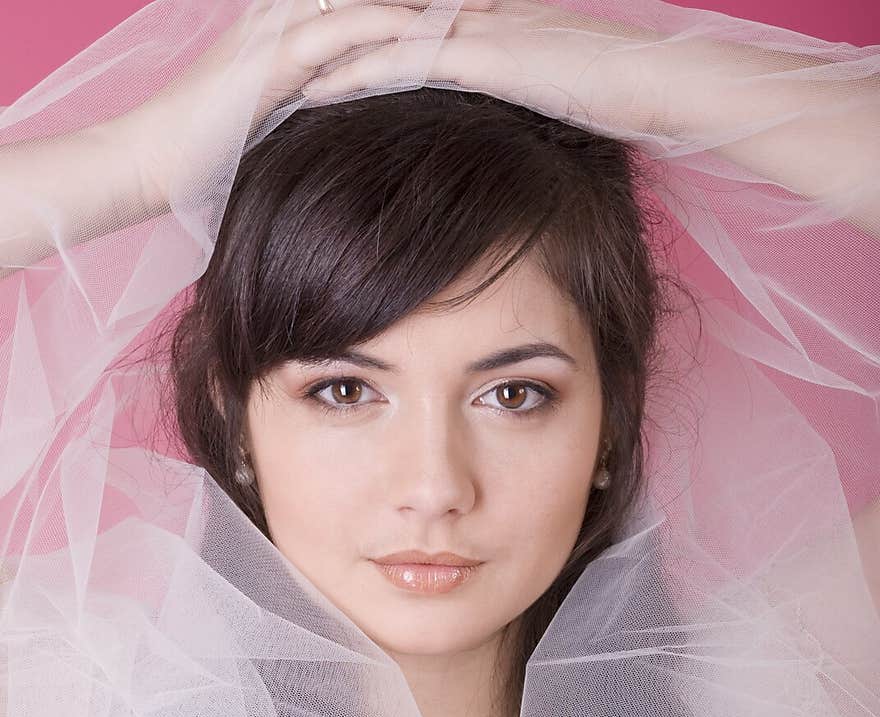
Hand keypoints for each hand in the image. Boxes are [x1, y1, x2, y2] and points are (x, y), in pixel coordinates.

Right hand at [128, 0, 579, 209]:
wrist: (148, 160)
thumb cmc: (210, 151)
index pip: (373, 1)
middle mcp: (291, 12)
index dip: (424, 2)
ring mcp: (281, 26)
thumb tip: (362, 127)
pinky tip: (430, 30)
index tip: (480, 5)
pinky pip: (343, 29)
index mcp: (295, 22)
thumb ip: (320, 105)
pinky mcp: (274, 56)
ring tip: (482, 2)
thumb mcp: (279, 119)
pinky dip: (390, 27)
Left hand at [299, 1, 663, 133]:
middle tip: (275, 48)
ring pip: (389, 29)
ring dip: (332, 49)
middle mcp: (478, 11)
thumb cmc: (624, 88)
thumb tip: (501, 109)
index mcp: (492, 16)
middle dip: (331, 28)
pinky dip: (365, 70)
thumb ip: (520, 84)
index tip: (316, 48)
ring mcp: (482, 28)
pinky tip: (325, 86)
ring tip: (278, 69)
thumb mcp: (559, 82)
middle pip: (389, 13)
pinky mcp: (490, 55)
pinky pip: (412, 58)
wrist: (664, 80)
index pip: (412, 17)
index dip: (362, 29)